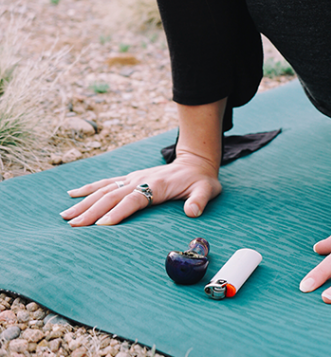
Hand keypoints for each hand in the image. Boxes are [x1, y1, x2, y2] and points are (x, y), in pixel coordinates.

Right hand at [60, 153, 221, 226]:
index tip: (101, 224)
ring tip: (66, 216)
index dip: (118, 211)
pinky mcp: (130, 178)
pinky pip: (106, 182)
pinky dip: (88, 188)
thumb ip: (199, 200)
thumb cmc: (201, 180)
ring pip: (104, 190)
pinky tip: (71, 195)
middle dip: (92, 211)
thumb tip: (193, 212)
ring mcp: (133, 178)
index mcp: (157, 185)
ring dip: (85, 203)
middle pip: (113, 196)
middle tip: (73, 226)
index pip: (134, 199)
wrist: (196, 162)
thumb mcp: (207, 189)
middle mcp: (140, 179)